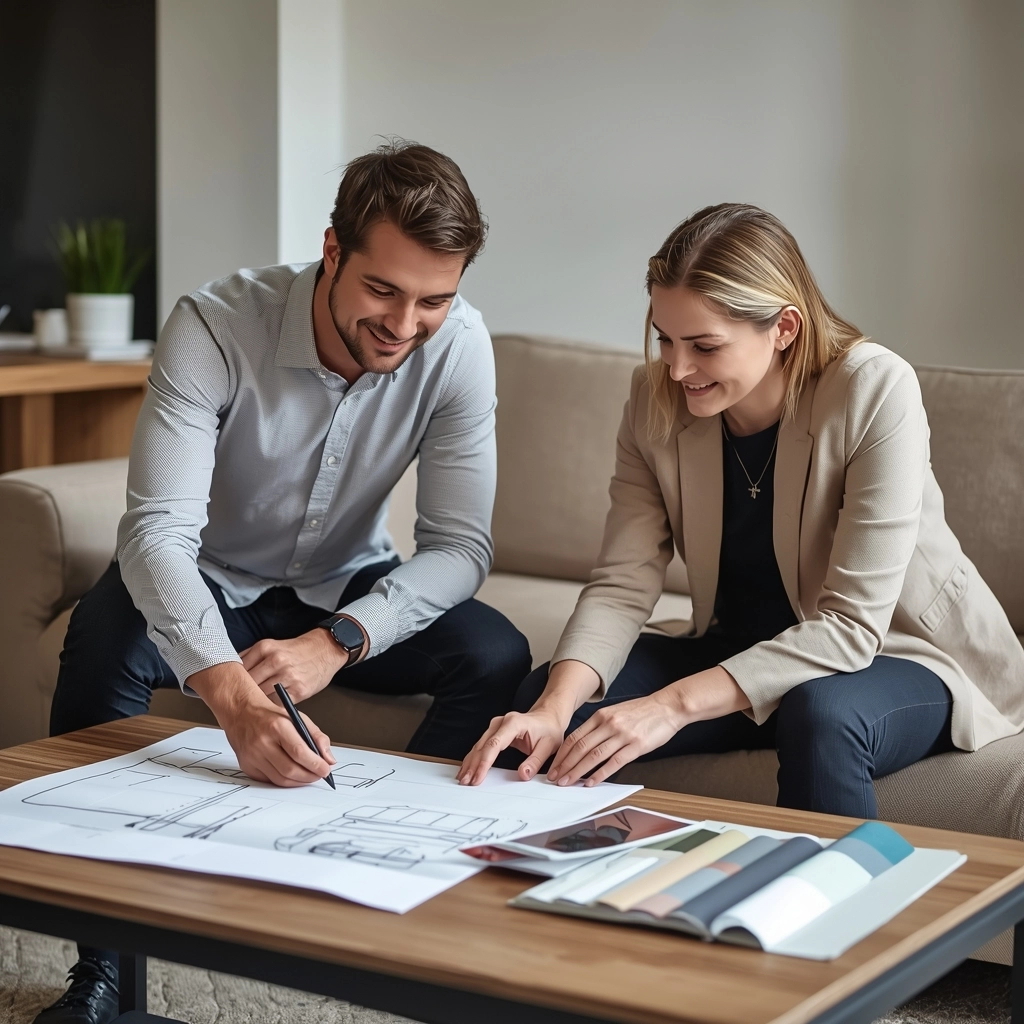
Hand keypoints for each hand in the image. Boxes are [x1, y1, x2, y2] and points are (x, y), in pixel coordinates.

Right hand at [187, 662, 336, 786]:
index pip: (299, 751)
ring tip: (309, 776)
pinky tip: (292, 775)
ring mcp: (252, 755)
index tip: (326, 770)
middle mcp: (262, 742)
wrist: (241, 712)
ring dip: (298, 781)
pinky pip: (269, 780)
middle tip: (320, 774)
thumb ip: (317, 737)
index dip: (315, 764)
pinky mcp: (246, 765)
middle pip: (289, 769)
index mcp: (277, 726)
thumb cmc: (271, 715)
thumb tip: (329, 759)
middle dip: (309, 776)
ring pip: (280, 779)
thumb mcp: (298, 718)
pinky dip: (284, 781)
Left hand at [241, 628, 347, 704]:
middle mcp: (275, 661)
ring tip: (248, 709)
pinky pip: (277, 704)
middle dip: (241, 694)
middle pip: (248, 683)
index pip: (240, 669)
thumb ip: (253, 657)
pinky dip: (271, 708)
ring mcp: (287, 676)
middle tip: (234, 703)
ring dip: (254, 704)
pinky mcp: (298, 690)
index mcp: (266, 648)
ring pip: (261, 695)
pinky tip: (266, 710)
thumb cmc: (299, 650)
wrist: (326, 649)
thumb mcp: (273, 645)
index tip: (226, 690)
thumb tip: (232, 669)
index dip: (232, 682)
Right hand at [457, 706, 569, 785]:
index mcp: (514, 724)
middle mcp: (501, 722)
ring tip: (463, 778)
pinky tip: (467, 767)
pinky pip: (481, 745)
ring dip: (470, 762)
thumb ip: (535, 762)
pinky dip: (474, 757)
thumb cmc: (548, 729)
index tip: (478, 777)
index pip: (494, 745)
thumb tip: (523, 775)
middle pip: (482, 745)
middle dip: (473, 765)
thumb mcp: (548, 746)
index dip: (485, 763)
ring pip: (478, 745)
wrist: (548, 716)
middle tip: (467, 781)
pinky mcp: (494, 731)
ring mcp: (495, 726)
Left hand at [548, 692, 685, 786]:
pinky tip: (591, 782)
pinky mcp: (636, 746)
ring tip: (568, 782)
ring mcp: (622, 735)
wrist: (667, 706)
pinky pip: (614, 762)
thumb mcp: (616, 712)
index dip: (562, 753)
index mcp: (602, 716)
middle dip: (565, 765)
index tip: (554, 765)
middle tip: (555, 778)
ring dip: (578, 771)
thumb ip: (600, 726)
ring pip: (594, 756)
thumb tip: (584, 744)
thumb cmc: (643, 711)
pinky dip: (600, 774)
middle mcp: (609, 724)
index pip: (575, 737)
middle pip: (580, 747)